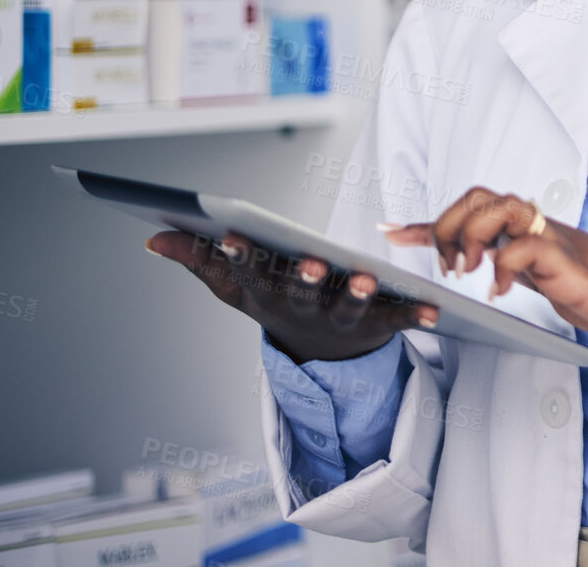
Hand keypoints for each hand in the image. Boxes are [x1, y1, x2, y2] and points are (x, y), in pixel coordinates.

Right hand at [145, 230, 437, 363]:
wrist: (322, 355)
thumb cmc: (276, 303)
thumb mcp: (236, 288)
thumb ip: (199, 260)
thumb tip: (154, 237)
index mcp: (268, 296)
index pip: (249, 274)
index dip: (241, 256)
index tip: (231, 233)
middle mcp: (302, 310)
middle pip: (302, 294)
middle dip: (304, 279)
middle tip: (309, 263)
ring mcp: (340, 320)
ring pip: (349, 311)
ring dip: (357, 296)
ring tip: (367, 280)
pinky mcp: (377, 326)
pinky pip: (397, 320)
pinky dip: (414, 315)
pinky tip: (434, 309)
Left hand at [381, 187, 587, 337]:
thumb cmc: (581, 281)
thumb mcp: (526, 270)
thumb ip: (498, 257)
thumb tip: (463, 259)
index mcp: (519, 224)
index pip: (465, 210)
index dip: (423, 221)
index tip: (389, 231)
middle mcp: (530, 221)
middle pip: (477, 197)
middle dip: (450, 228)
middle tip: (450, 266)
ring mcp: (547, 234)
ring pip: (498, 207)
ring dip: (473, 238)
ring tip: (471, 272)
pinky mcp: (562, 256)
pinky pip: (523, 247)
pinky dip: (503, 268)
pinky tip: (500, 290)